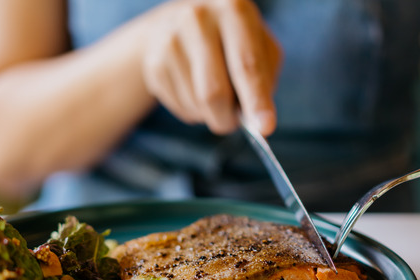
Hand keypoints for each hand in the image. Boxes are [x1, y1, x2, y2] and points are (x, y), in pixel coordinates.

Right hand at [142, 0, 280, 135]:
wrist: (178, 25)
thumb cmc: (232, 41)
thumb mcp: (259, 46)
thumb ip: (264, 79)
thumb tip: (257, 122)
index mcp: (233, 8)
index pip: (246, 64)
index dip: (257, 100)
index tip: (265, 128)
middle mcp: (198, 18)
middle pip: (214, 91)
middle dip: (228, 118)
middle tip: (234, 123)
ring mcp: (170, 40)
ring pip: (197, 104)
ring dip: (212, 113)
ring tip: (215, 93)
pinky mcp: (154, 63)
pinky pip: (180, 107)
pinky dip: (195, 111)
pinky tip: (195, 89)